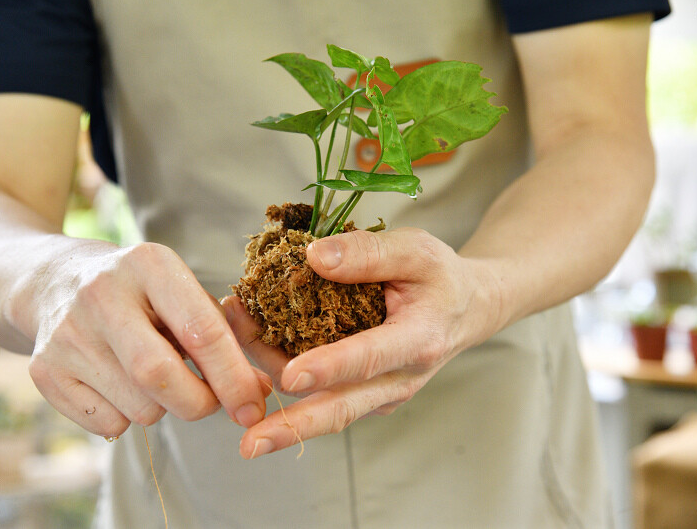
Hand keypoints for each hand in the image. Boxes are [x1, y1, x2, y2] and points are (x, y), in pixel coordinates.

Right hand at [24, 242, 269, 437]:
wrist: (54, 280)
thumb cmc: (141, 293)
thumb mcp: (182, 292)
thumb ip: (225, 337)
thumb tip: (257, 393)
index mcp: (149, 264)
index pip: (201, 331)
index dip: (234, 377)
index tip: (253, 406)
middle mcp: (101, 294)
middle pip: (160, 376)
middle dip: (200, 403)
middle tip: (212, 403)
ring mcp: (67, 333)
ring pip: (138, 408)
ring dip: (163, 408)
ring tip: (154, 374)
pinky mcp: (44, 369)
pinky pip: (107, 424)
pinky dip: (128, 418)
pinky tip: (120, 383)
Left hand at [224, 228, 503, 458]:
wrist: (468, 309)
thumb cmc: (441, 278)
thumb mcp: (417, 251)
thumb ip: (369, 254)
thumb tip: (313, 258)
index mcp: (417, 341)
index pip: (369, 359)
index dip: (330, 368)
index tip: (291, 377)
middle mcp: (397, 379)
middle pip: (341, 410)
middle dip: (292, 429)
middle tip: (248, 445)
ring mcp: (380, 393)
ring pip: (323, 404)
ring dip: (271, 382)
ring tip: (228, 339)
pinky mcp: (365, 394)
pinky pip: (323, 392)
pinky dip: (283, 373)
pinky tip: (252, 341)